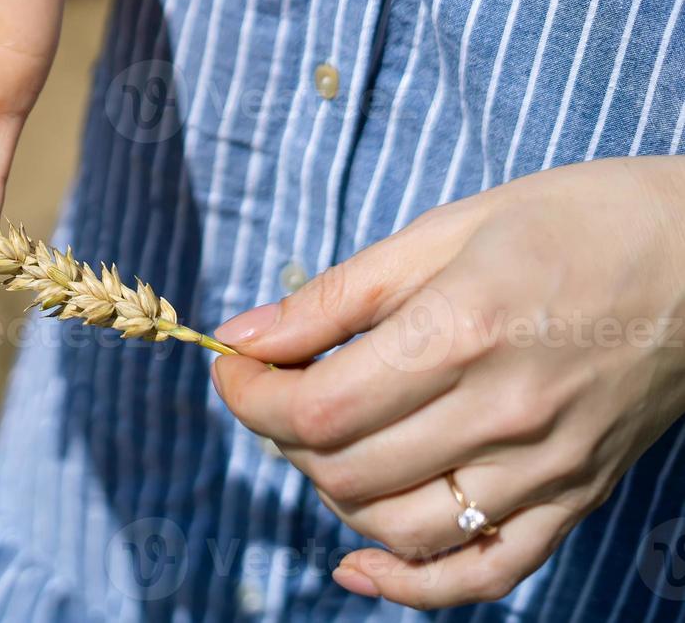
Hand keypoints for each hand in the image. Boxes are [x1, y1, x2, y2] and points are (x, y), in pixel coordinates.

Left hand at [211, 156, 684, 607]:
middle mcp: (502, 415)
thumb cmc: (574, 222)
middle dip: (279, 436)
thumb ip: (339, 295)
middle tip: (276, 390)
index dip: (247, 396)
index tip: (231, 365)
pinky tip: (357, 564)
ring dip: (330, 492)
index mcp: (462, 333)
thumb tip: (245, 335)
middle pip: (344, 471)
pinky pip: (485, 573)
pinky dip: (410, 585)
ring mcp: (545, 470)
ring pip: (398, 529)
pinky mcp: (576, 500)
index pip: (316, 409)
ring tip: (323, 441)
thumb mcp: (447, 230)